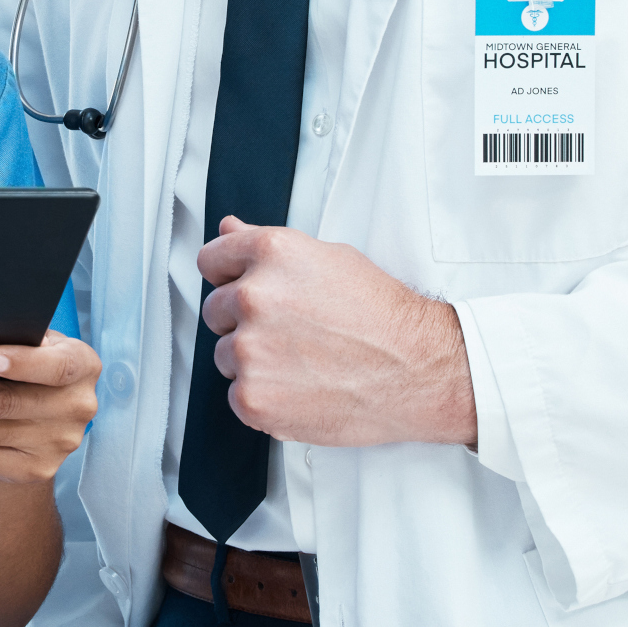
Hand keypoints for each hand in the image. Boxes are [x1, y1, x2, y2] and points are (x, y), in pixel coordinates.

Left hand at [0, 330, 99, 483]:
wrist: (45, 421)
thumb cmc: (31, 364)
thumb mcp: (38, 345)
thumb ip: (15, 336)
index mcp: (82, 366)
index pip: (56, 367)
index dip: (23, 363)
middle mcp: (75, 408)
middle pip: (4, 403)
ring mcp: (55, 446)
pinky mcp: (31, 471)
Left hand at [196, 220, 476, 448]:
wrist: (416, 369)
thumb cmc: (382, 315)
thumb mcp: (330, 258)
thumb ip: (268, 248)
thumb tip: (230, 229)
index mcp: (271, 253)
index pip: (211, 259)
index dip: (228, 276)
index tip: (240, 289)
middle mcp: (255, 296)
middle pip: (215, 310)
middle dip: (244, 321)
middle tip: (291, 332)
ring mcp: (250, 348)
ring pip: (225, 355)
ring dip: (254, 361)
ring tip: (303, 361)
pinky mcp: (253, 395)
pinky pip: (237, 395)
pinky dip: (263, 397)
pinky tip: (301, 387)